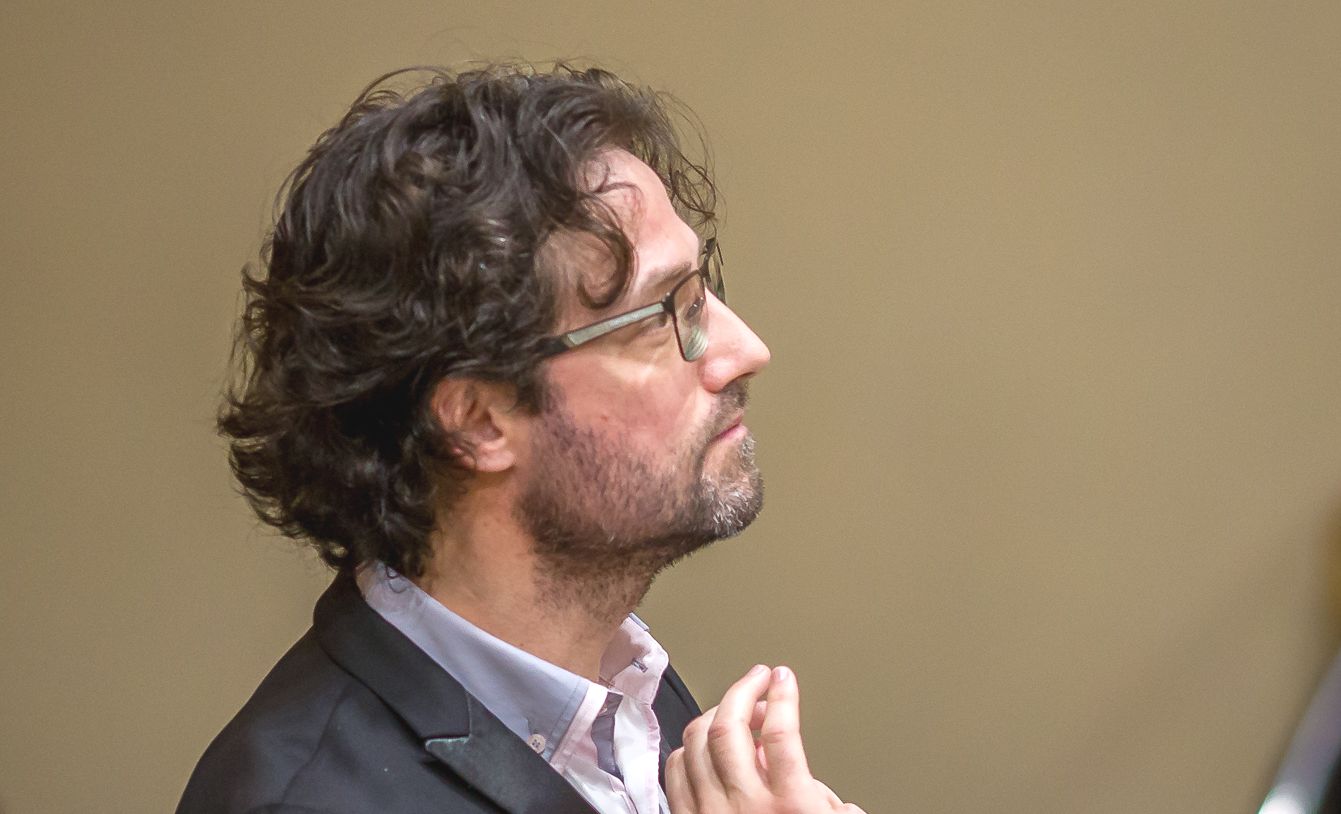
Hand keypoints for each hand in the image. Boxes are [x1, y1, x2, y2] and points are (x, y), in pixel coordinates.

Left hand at [666, 664, 865, 813]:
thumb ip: (824, 802)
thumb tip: (812, 782)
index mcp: (790, 807)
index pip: (781, 731)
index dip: (782, 695)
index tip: (784, 678)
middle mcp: (745, 808)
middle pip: (730, 726)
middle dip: (743, 690)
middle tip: (757, 679)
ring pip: (696, 743)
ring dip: (715, 714)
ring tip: (733, 707)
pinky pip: (675, 772)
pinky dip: (688, 749)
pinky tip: (703, 745)